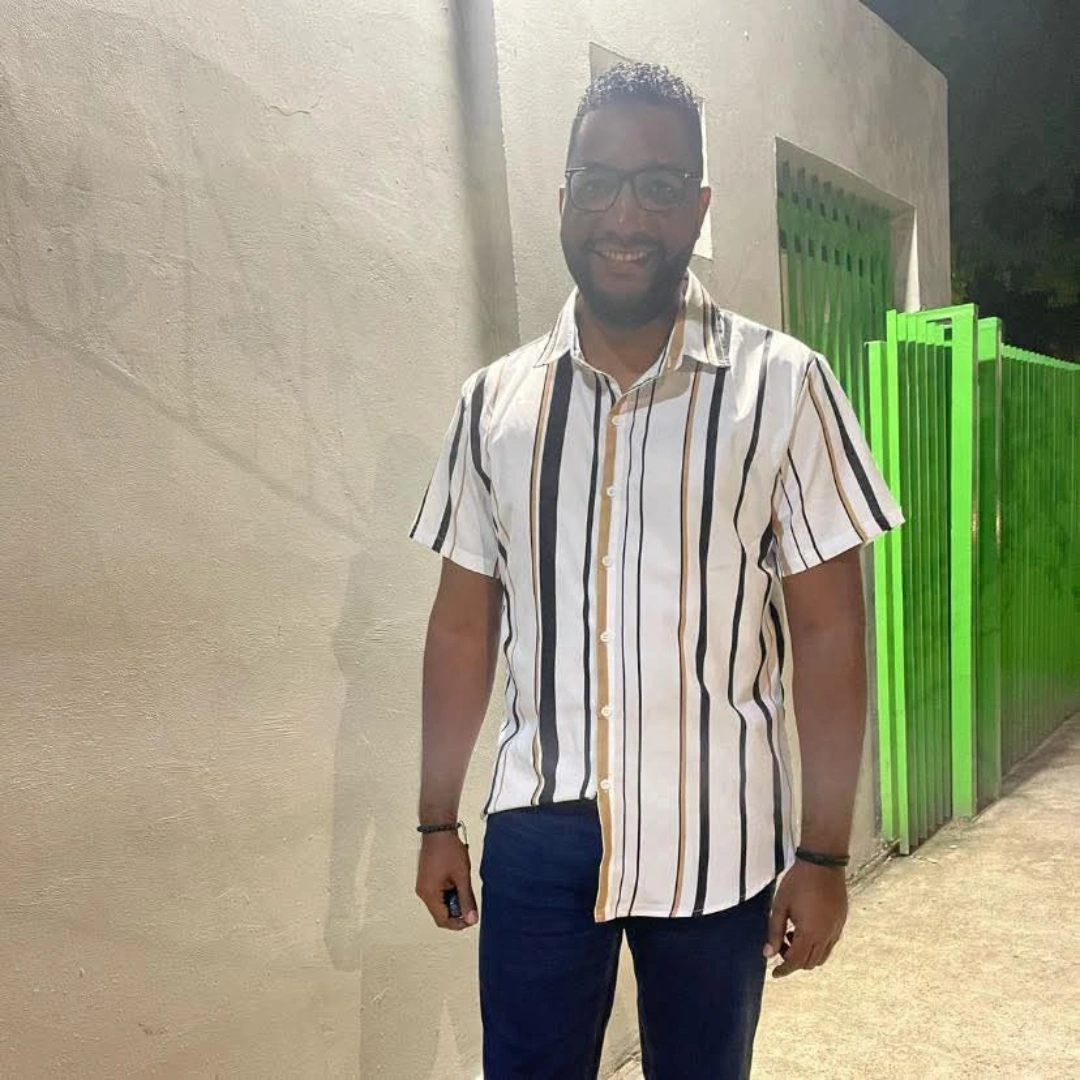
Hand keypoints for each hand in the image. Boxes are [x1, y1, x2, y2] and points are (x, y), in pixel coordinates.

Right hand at [415, 831, 478, 929]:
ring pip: (440, 902)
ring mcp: (423, 885)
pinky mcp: (426, 878)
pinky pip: (438, 893)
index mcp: (429, 894)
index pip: (442, 920)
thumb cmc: (449, 850)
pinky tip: (458, 879)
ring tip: (464, 885)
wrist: (439, 829)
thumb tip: (471, 919)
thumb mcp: (462, 877)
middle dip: (457, 910)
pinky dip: (449, 891)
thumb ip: (467, 900)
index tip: (472, 918)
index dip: (458, 923)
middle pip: (440, 913)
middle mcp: (423, 892)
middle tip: (471, 901)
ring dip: (454, 899)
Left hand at [764, 858, 847, 976]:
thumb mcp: (780, 905)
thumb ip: (773, 931)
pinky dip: (817, 945)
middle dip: (793, 960)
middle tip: (781, 944)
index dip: (784, 970)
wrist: (823, 863)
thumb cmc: (799, 881)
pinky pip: (830, 944)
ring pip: (821, 956)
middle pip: (809, 963)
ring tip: (793, 933)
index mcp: (809, 933)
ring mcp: (836, 929)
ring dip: (806, 954)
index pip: (796, 962)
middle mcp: (826, 936)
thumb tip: (768, 953)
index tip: (775, 973)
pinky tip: (806, 927)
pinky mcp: (841, 922)